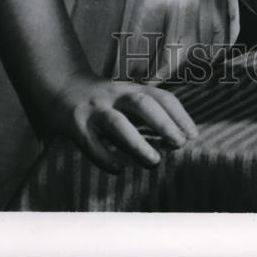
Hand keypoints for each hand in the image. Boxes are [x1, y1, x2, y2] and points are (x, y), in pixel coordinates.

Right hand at [48, 71, 198, 173]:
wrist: (62, 88)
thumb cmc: (105, 101)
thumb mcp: (128, 98)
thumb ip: (149, 114)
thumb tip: (180, 139)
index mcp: (131, 89)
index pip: (160, 96)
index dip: (179, 114)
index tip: (193, 135)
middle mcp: (115, 96)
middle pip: (141, 103)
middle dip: (162, 123)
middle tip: (179, 144)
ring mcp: (95, 110)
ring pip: (117, 124)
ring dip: (137, 143)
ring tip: (154, 161)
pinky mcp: (75, 126)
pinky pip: (91, 143)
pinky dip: (105, 157)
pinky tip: (118, 169)